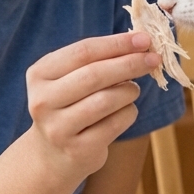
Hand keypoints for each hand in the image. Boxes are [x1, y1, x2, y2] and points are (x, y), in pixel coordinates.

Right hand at [25, 32, 160, 183]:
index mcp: (39, 73)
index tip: (144, 38)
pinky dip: (129, 113)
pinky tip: (126, 111)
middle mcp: (42, 101)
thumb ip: (98, 60)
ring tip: (133, 89)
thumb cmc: (71, 105)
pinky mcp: (77, 150)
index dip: (116, 43)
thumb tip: (140, 43)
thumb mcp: (72, 78)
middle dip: (129, 64)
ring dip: (129, 90)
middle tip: (153, 59)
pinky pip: (114, 124)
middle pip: (93, 75)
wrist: (54, 155)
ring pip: (105, 101)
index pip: (83, 51)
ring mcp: (57, 128)